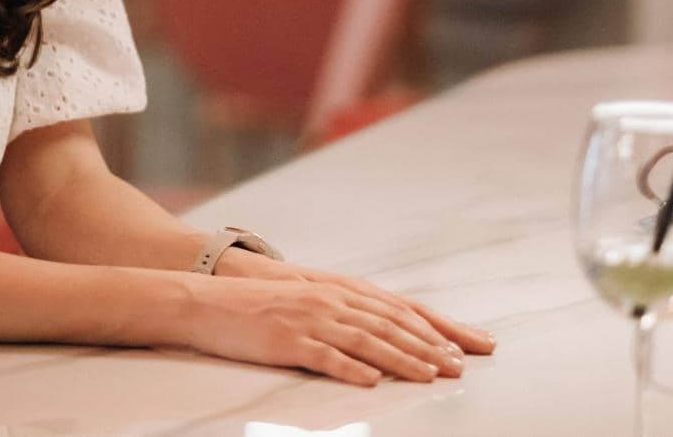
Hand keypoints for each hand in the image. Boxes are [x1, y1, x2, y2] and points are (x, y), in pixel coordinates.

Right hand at [213, 248, 496, 366]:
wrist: (208, 300)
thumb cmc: (256, 304)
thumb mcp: (306, 299)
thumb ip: (342, 311)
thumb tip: (381, 331)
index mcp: (336, 290)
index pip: (397, 309)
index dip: (434, 327)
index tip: (464, 344)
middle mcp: (329, 300)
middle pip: (390, 324)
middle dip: (429, 345)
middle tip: (459, 365)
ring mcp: (310, 320)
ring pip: (367, 340)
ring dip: (403, 358)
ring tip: (430, 375)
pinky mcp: (289, 340)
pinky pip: (327, 356)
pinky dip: (353, 369)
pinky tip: (373, 381)